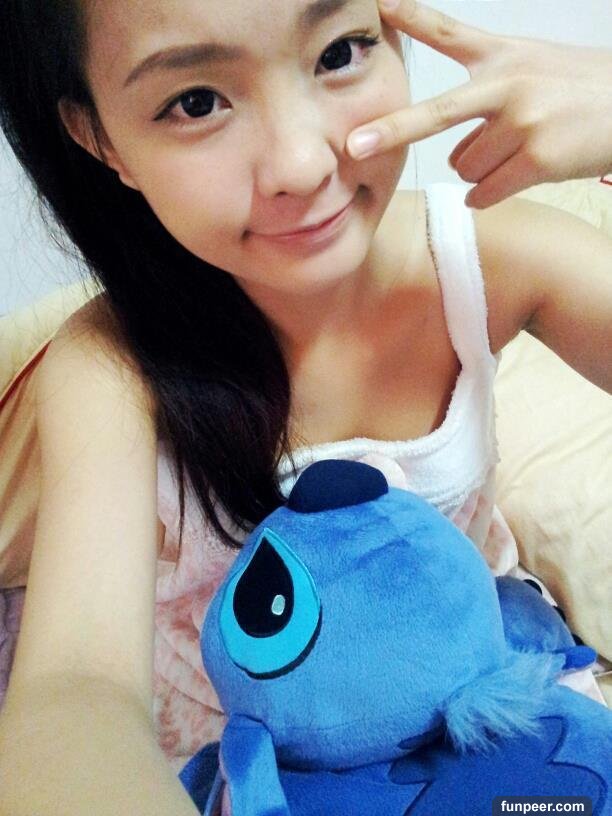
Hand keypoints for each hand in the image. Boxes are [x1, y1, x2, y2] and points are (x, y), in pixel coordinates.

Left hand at [347, 0, 611, 207]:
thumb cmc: (574, 90)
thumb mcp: (530, 65)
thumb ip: (484, 91)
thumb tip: (446, 150)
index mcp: (503, 56)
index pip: (449, 32)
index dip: (411, 17)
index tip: (378, 3)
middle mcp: (508, 84)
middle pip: (436, 113)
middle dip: (391, 131)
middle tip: (354, 145)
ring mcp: (523, 122)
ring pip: (464, 166)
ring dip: (477, 169)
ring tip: (514, 150)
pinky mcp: (537, 159)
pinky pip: (484, 192)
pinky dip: (485, 195)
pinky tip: (510, 178)